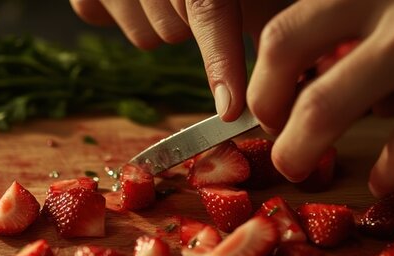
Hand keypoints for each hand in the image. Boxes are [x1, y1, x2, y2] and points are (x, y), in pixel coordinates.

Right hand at [70, 0, 290, 119]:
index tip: (229, 107)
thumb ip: (263, 13)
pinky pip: (99, 16)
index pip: (206, 8)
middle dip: (191, 24)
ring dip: (162, 21)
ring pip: (145, 36)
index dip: (220, 60)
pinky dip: (121, 10)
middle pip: (172, 31)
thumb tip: (294, 71)